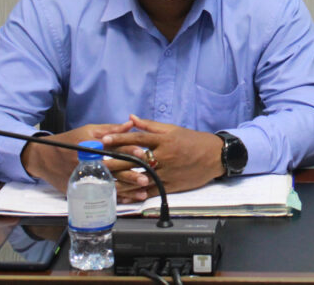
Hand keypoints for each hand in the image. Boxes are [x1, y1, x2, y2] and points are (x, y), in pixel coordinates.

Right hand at [20, 121, 133, 193]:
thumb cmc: (69, 141)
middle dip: (131, 173)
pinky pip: (101, 193)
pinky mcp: (82, 187)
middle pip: (113, 168)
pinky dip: (115, 197)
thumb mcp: (89, 131)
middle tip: (147, 177)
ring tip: (142, 191)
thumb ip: (111, 129)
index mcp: (93, 146)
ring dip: (127, 188)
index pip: (113, 147)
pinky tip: (128, 199)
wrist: (44, 158)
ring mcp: (85, 177)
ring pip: (110, 183)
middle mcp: (90, 162)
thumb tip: (131, 124)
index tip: (142, 152)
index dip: (128, 149)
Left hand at [102, 114, 224, 202]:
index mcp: (165, 140)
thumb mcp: (173, 129)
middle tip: (98, 163)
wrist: (215, 156)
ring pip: (141, 177)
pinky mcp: (171, 185)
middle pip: (136, 159)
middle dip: (116, 161)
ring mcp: (168, 172)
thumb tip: (131, 118)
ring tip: (105, 181)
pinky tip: (124, 195)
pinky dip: (136, 194)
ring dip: (122, 180)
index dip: (120, 138)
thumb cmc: (193, 140)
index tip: (104, 140)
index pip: (138, 139)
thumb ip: (150, 125)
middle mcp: (165, 156)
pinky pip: (150, 191)